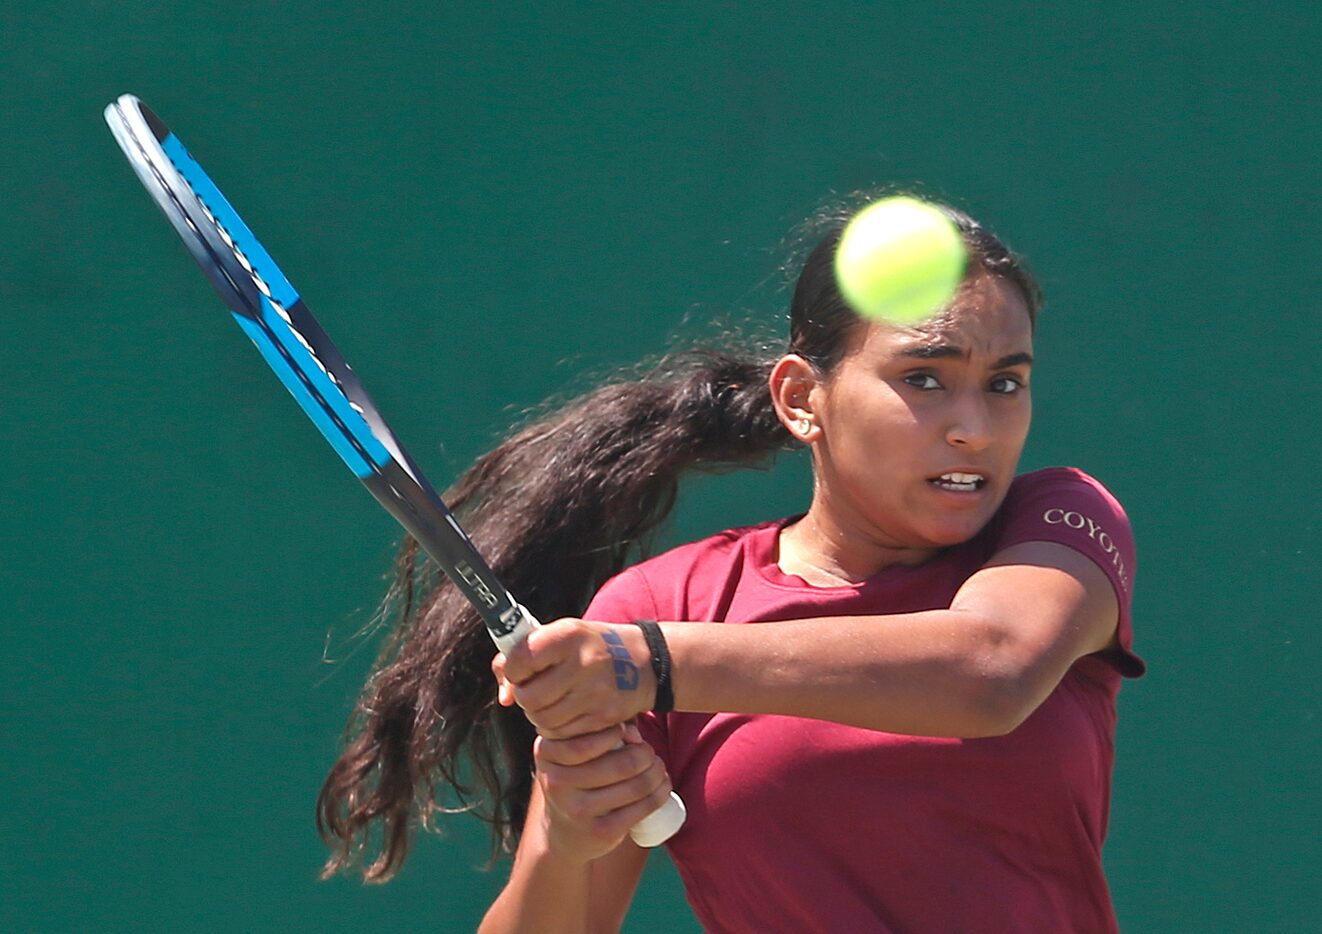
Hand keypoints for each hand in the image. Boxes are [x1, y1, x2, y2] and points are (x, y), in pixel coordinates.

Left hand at [492, 619, 654, 738]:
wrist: (645, 661)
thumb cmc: (592, 646)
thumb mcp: (562, 635)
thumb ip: (523, 655)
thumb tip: (504, 697)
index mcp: (569, 635)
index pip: (521, 659)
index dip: (513, 669)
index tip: (520, 669)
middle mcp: (583, 662)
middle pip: (530, 697)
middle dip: (525, 696)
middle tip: (536, 689)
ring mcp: (595, 692)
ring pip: (543, 719)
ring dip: (540, 714)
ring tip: (552, 701)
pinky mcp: (603, 717)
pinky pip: (563, 734)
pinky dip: (558, 727)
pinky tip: (567, 712)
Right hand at [534, 722, 673, 862]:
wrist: (563, 833)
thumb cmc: (576, 778)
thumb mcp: (574, 750)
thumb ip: (598, 729)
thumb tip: (632, 732)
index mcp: (547, 754)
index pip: (587, 740)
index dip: (616, 732)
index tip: (626, 733)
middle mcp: (557, 783)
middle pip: (621, 764)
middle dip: (646, 754)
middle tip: (650, 754)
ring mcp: (578, 811)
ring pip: (636, 786)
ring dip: (658, 773)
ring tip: (658, 769)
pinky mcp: (600, 832)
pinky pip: (641, 809)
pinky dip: (660, 794)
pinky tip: (663, 787)